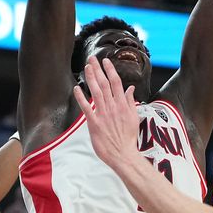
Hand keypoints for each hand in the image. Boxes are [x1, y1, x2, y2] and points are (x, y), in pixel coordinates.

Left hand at [73, 56, 139, 171]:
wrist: (123, 154)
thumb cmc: (129, 138)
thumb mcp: (134, 117)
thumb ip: (131, 102)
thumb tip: (131, 88)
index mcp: (123, 104)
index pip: (116, 82)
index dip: (110, 70)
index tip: (106, 61)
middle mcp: (113, 106)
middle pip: (104, 84)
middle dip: (98, 69)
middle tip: (92, 58)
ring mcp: (103, 114)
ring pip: (96, 92)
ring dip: (91, 78)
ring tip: (86, 67)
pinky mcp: (94, 123)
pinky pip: (87, 108)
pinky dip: (81, 97)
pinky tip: (77, 88)